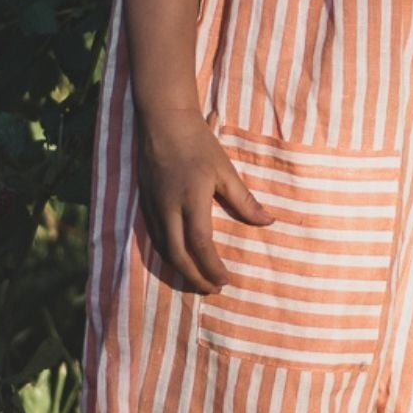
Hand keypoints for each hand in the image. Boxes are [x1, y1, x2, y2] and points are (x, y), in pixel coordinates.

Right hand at [135, 114, 274, 294]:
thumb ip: (244, 201)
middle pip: (178, 255)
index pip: (201, 245)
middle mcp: (168, 208)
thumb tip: (268, 222)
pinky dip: (168, 254)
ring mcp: (153, 206)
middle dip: (195, 277)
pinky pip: (154, 237)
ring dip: (180, 269)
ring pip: (163, 249)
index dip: (212, 267)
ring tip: (198, 280)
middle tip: (212, 290)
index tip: (226, 281)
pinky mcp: (144, 202)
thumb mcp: (225, 171)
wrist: (163, 122)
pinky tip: (180, 259)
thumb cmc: (199, 144)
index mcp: (191, 201)